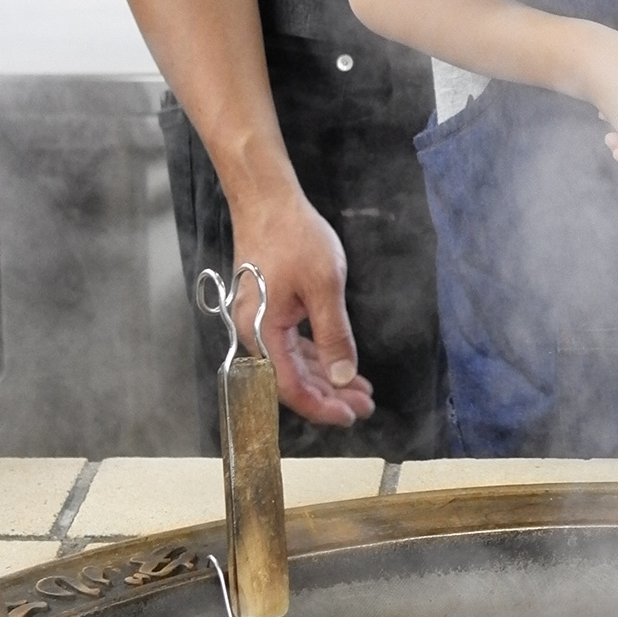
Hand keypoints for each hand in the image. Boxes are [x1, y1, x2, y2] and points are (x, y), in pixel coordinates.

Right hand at [224, 180, 376, 427]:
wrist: (267, 200)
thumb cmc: (294, 236)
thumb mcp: (324, 286)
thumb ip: (334, 335)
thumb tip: (344, 376)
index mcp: (261, 332)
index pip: (290, 387)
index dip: (321, 406)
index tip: (351, 415)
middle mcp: (253, 334)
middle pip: (291, 380)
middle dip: (330, 396)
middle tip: (364, 406)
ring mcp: (259, 322)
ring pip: (293, 364)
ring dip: (326, 378)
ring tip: (360, 389)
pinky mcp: (268, 311)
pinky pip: (291, 345)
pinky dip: (316, 357)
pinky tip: (339, 363)